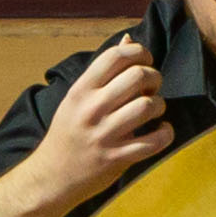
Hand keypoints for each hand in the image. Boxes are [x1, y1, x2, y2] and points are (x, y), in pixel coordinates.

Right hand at [21, 35, 172, 206]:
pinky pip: (154, 141)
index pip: (116, 55)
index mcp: (81, 91)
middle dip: (154, 77)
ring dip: (159, 105)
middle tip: (151, 88)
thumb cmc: (68, 132)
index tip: (145, 62)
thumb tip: (129, 39)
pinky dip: (165, 134)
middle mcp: (91, 110)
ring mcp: (104, 135)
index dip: (139, 52)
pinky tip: (161, 131)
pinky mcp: (116, 158)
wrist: (50, 178)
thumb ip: (103, 71)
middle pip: (138, 76)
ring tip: (153, 110)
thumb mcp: (77, 98)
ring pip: (148, 106)